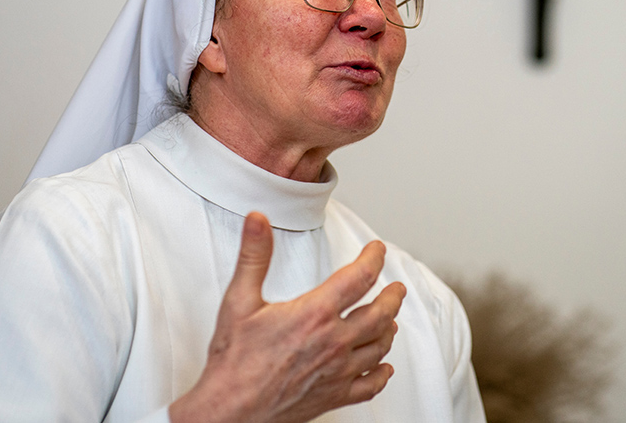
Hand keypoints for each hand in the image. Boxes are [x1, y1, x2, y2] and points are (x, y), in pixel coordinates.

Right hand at [169, 212, 405, 422]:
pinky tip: (383, 368)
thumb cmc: (233, 362)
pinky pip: (370, 386)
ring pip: (379, 347)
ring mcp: (337, 372)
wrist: (229, 411)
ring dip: (388, 329)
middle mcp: (333, 343)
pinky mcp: (334, 396)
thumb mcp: (239, 301)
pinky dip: (381, 373)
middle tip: (397, 287)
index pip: (359, 277)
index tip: (377, 250)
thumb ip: (254, 256)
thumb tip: (257, 222)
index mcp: (314, 314)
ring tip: (389, 319)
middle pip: (380, 313)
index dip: (373, 258)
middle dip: (393, 296)